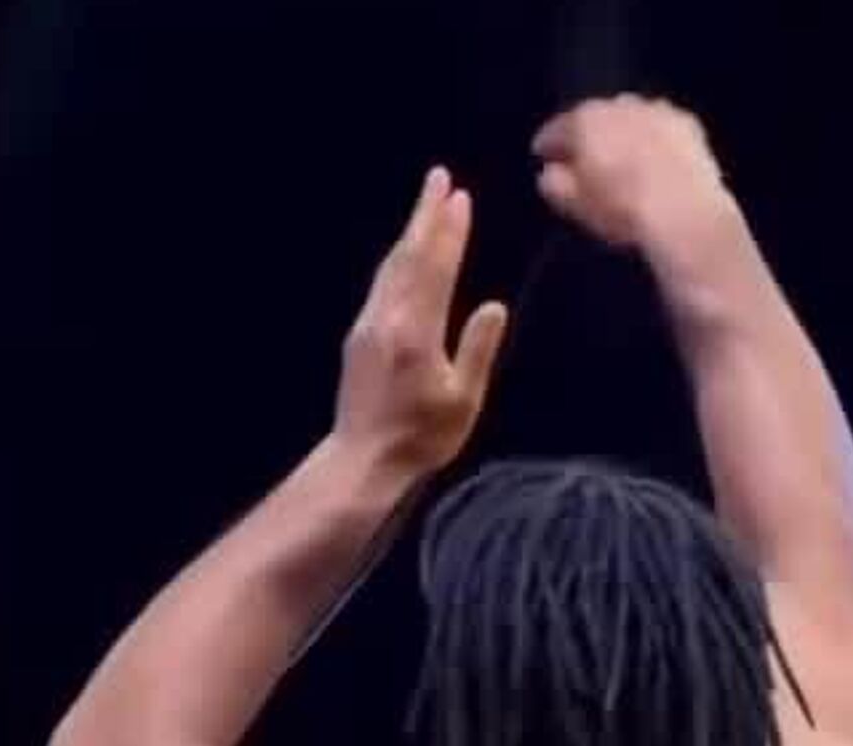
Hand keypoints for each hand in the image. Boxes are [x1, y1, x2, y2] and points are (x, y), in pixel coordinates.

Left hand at [334, 168, 507, 475]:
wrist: (362, 461)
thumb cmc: (421, 437)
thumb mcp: (463, 400)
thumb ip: (478, 349)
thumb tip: (494, 305)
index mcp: (417, 332)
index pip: (436, 268)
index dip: (449, 232)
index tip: (460, 198)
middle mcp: (388, 319)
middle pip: (408, 255)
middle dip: (425, 214)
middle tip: (438, 177)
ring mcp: (368, 325)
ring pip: (391, 267)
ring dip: (410, 232)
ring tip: (426, 205)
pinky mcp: (359, 336)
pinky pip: (382, 284)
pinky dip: (398, 260)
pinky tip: (406, 255)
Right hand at [533, 95, 733, 252]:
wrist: (684, 212)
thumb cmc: (621, 209)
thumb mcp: (574, 205)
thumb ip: (554, 183)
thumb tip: (551, 173)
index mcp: (584, 121)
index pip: (556, 129)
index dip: (547, 144)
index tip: (543, 155)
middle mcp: (619, 105)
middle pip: (595, 118)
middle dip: (588, 136)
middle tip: (585, 160)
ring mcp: (656, 110)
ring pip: (629, 118)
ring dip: (622, 134)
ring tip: (621, 159)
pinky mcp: (687, 123)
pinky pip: (660, 127)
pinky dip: (653, 138)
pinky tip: (655, 158)